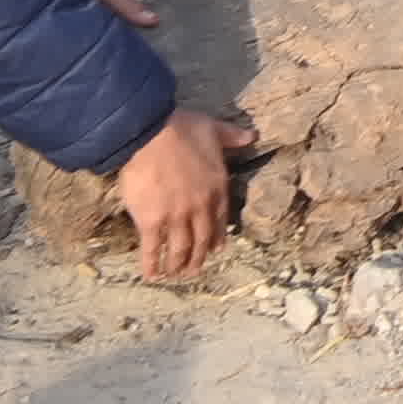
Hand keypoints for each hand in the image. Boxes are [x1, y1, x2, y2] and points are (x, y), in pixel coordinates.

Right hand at [117, 105, 254, 281]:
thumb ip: (233, 136)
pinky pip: (153, 249)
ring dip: (178, 265)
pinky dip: (152, 264)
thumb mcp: (214, 129)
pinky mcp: (152, 222)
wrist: (149, 133)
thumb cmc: (181, 128)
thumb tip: (252, 136)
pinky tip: (151, 275)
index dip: (218, 236)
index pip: (221, 219)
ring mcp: (177, 217)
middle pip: (202, 240)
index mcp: (217, 187)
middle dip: (198, 258)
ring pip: (180, 249)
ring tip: (175, 274)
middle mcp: (200, 207)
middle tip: (194, 270)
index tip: (216, 248)